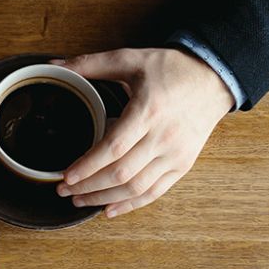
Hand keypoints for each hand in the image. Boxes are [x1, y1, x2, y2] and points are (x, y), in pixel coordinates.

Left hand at [51, 48, 232, 217]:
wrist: (214, 78)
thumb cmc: (171, 68)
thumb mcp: (130, 58)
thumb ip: (91, 64)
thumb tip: (54, 66)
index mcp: (148, 111)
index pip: (113, 148)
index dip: (88, 166)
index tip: (66, 176)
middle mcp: (163, 137)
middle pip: (121, 173)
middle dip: (88, 187)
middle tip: (64, 190)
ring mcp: (176, 154)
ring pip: (136, 188)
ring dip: (104, 199)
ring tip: (79, 200)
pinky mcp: (183, 165)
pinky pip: (155, 192)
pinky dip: (131, 205)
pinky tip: (109, 210)